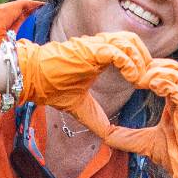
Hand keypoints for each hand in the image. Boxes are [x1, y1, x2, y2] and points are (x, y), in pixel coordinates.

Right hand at [16, 33, 152, 136]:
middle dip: (145, 59)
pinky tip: (132, 78)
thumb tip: (108, 136)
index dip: (141, 63)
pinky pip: (117, 51)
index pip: (129, 48)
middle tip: (148, 81)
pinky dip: (129, 63)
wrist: (30, 81)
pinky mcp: (89, 51)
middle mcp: (99, 46)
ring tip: (140, 81)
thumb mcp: (81, 107)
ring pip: (128, 41)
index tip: (145, 84)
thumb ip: (97, 119)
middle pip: (133, 40)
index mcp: (100, 55)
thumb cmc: (51, 88)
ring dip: (140, 60)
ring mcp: (94, 46)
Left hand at [102, 59, 177, 177]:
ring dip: (156, 73)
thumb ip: (125, 137)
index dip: (149, 69)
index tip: (131, 75)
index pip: (166, 73)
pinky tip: (151, 86)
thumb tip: (105, 136)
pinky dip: (165, 84)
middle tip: (133, 73)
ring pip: (177, 74)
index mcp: (176, 101)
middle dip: (153, 66)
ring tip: (139, 80)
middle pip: (173, 67)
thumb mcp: (143, 143)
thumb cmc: (176, 157)